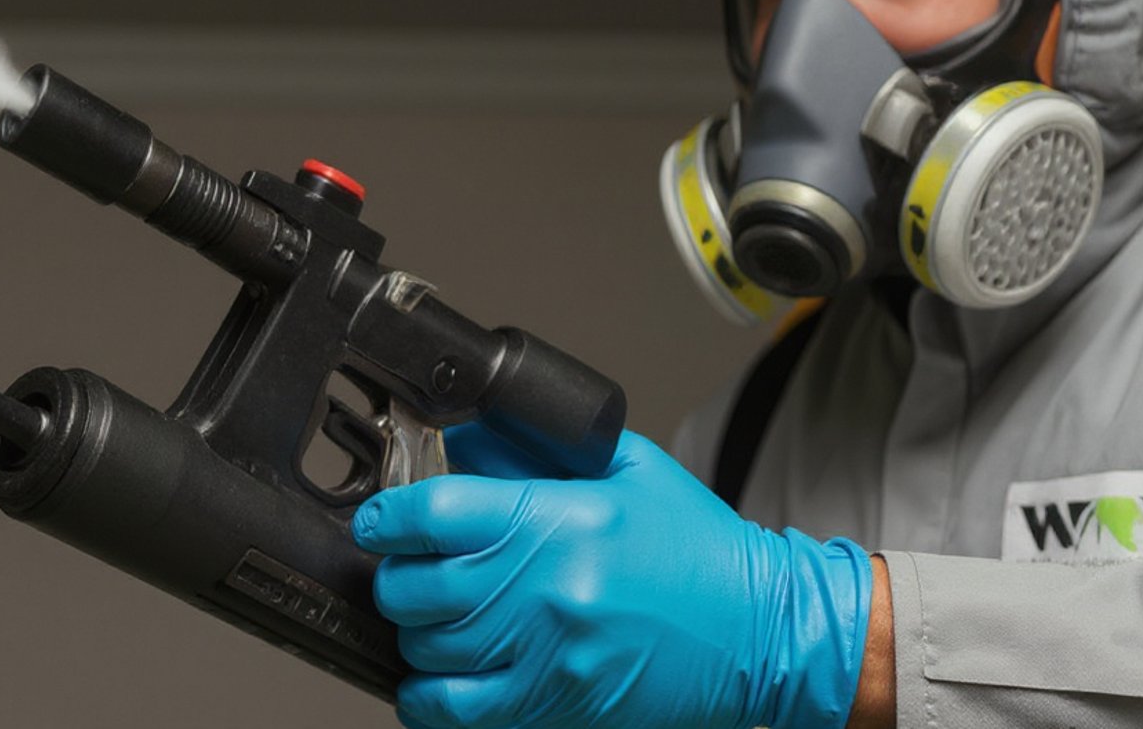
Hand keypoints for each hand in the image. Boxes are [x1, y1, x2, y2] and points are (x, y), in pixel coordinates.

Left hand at [353, 428, 871, 728]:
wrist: (762, 628)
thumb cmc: (696, 549)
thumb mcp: (623, 470)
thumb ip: (538, 451)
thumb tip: (460, 441)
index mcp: (559, 519)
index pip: (431, 514)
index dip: (388, 516)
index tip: (380, 519)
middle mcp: (546, 588)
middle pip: (415, 586)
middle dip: (395, 576)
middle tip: (405, 568)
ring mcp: (549, 653)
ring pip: (428, 648)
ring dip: (413, 632)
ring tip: (428, 617)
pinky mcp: (557, 703)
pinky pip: (457, 711)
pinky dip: (425, 699)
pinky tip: (427, 681)